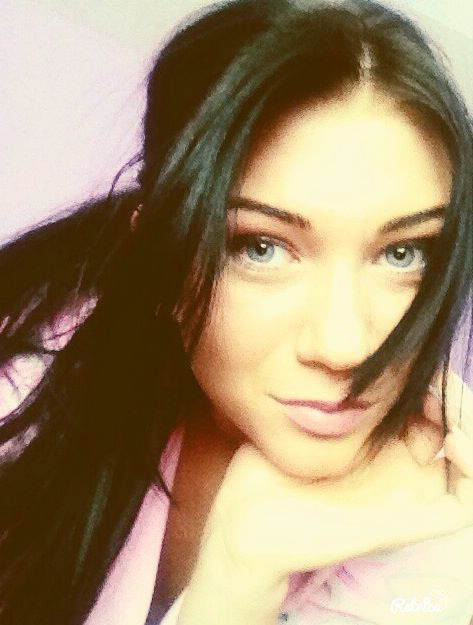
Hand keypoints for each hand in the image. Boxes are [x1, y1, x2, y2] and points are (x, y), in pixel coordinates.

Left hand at [198, 365, 472, 588]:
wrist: (248, 526)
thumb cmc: (263, 474)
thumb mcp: (296, 422)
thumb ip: (322, 394)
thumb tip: (338, 356)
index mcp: (370, 449)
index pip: (418, 413)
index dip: (426, 386)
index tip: (416, 362)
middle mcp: (394, 470)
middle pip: (445, 430)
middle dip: (451, 400)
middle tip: (440, 379)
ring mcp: (404, 497)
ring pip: (462, 465)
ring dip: (468, 430)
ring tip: (451, 405)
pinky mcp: (410, 521)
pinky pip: (463, 502)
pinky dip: (471, 470)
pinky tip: (452, 440)